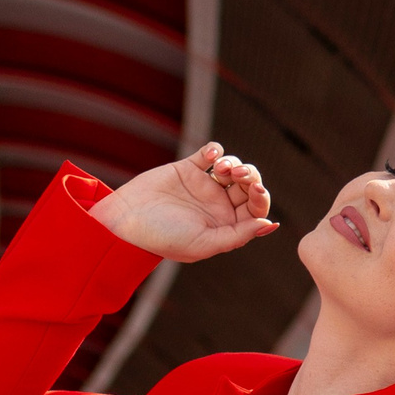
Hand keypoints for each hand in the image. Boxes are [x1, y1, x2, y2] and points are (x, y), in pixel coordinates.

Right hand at [89, 142, 277, 260]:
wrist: (125, 221)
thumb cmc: (162, 238)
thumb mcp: (203, 244)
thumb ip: (237, 235)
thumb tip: (269, 224)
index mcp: (225, 225)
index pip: (255, 209)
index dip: (261, 197)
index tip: (255, 190)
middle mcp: (217, 205)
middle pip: (248, 185)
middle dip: (250, 177)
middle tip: (237, 176)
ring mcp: (203, 185)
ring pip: (233, 167)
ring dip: (234, 163)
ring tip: (221, 168)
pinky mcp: (187, 168)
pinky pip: (210, 153)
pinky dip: (215, 150)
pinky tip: (210, 156)